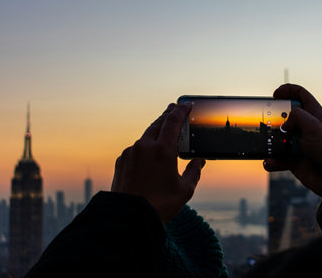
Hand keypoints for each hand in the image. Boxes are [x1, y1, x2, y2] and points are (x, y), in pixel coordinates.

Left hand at [111, 103, 205, 223]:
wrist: (128, 217)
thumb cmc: (159, 205)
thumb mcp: (184, 190)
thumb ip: (194, 172)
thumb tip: (199, 161)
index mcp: (163, 151)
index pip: (173, 122)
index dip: (181, 110)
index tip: (186, 104)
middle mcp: (145, 147)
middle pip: (158, 123)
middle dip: (167, 115)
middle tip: (173, 108)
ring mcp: (131, 152)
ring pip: (146, 136)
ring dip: (155, 131)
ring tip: (162, 131)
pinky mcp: (121, 160)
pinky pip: (135, 148)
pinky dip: (144, 146)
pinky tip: (148, 153)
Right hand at [264, 84, 321, 195]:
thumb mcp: (314, 127)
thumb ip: (297, 117)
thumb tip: (284, 124)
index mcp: (315, 116)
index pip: (301, 95)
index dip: (287, 90)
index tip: (275, 95)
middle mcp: (306, 128)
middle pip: (285, 115)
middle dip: (274, 118)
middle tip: (267, 121)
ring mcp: (299, 143)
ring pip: (278, 137)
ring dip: (270, 141)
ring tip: (266, 143)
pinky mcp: (293, 158)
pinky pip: (277, 156)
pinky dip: (272, 160)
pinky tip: (270, 161)